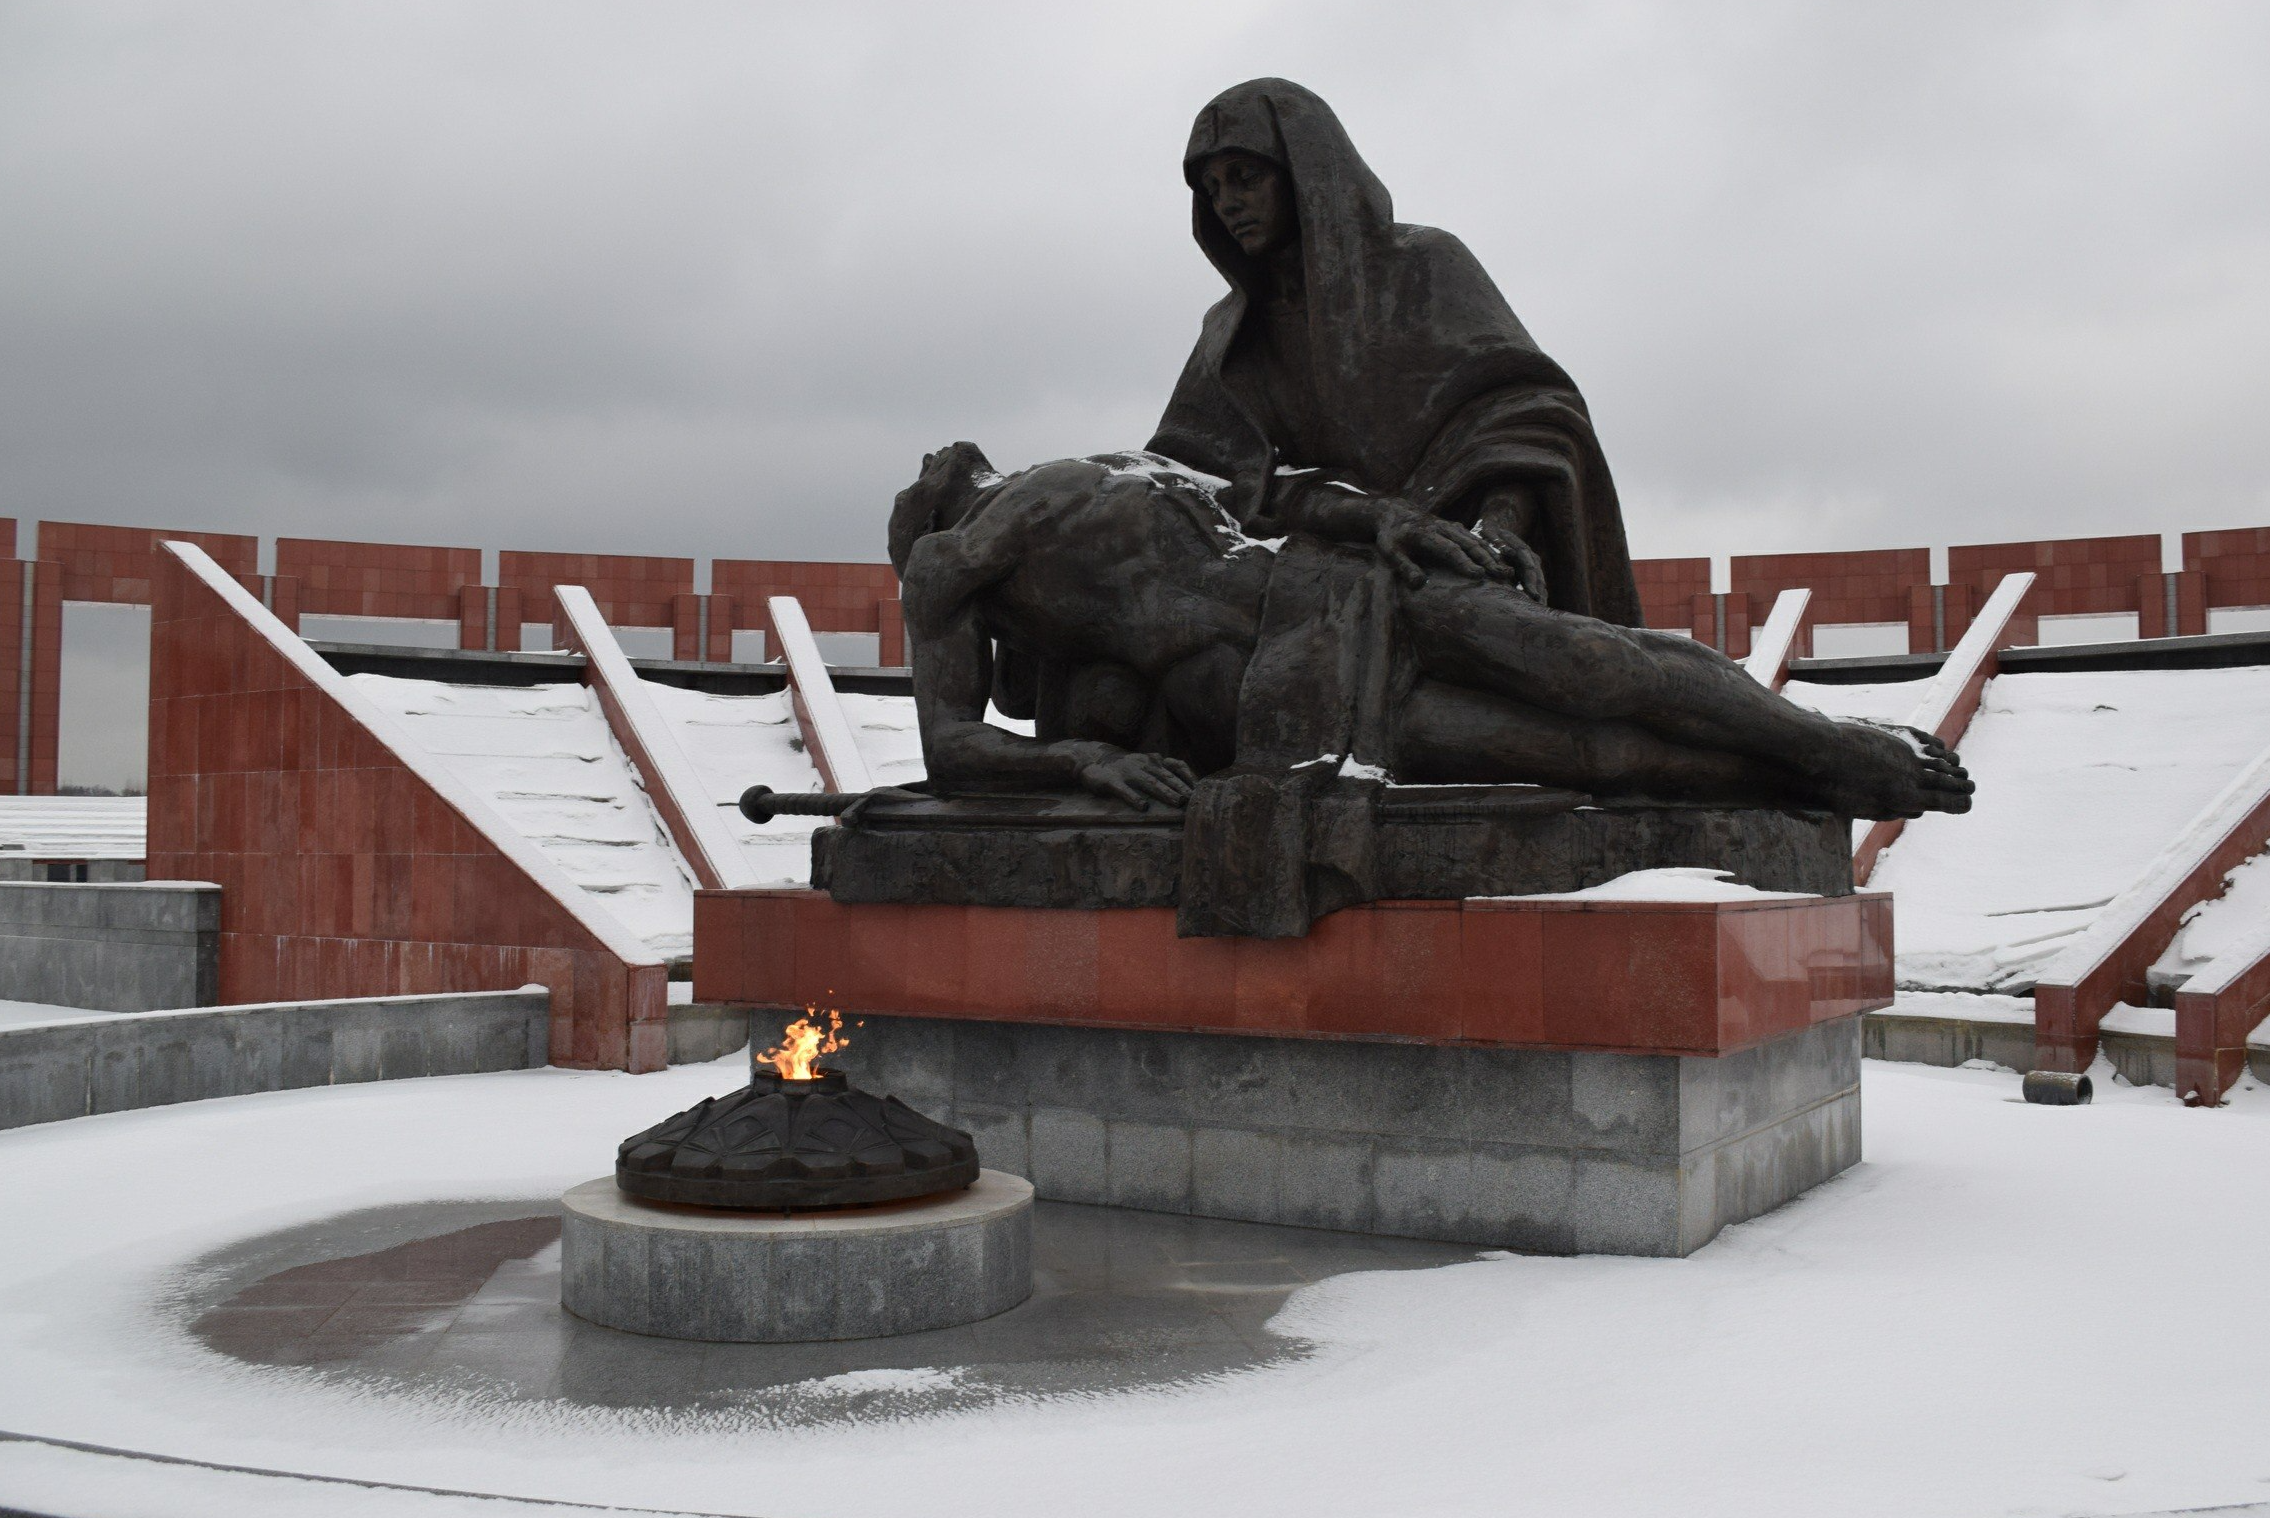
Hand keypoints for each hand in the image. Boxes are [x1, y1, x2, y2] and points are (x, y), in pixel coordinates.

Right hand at [1077, 750, 1197, 809]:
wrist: (1093, 759)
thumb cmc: (1125, 766)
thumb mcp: (1146, 764)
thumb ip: (1163, 771)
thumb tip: (1187, 786)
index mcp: (1154, 761)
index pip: (1177, 767)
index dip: (1190, 777)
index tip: (1202, 789)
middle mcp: (1144, 765)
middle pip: (1167, 777)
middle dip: (1182, 788)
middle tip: (1195, 799)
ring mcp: (1128, 773)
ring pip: (1150, 783)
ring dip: (1166, 792)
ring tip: (1178, 802)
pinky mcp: (1112, 782)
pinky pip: (1125, 791)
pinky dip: (1134, 798)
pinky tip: (1143, 807)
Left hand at [1374, 505, 1496, 587]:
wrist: (1394, 513)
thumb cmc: (1391, 537)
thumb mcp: (1391, 552)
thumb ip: (1404, 567)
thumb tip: (1420, 584)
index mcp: (1425, 534)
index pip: (1449, 549)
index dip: (1464, 562)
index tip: (1479, 576)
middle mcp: (1442, 527)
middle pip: (1468, 544)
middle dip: (1487, 559)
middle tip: (1503, 575)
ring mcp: (1450, 526)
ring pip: (1474, 540)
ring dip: (1492, 555)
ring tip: (1507, 572)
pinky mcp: (1454, 528)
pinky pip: (1474, 538)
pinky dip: (1488, 549)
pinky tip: (1499, 561)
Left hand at [1478, 524, 1547, 602]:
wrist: (1493, 527)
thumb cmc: (1487, 532)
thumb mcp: (1488, 534)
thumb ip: (1496, 544)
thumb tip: (1507, 554)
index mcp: (1521, 548)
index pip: (1529, 566)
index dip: (1531, 581)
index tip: (1533, 594)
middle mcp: (1529, 556)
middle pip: (1537, 576)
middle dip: (1538, 592)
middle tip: (1539, 608)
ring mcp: (1530, 563)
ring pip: (1538, 580)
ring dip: (1540, 594)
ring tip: (1540, 610)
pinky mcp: (1526, 570)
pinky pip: (1534, 583)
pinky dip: (1536, 593)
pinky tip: (1536, 606)